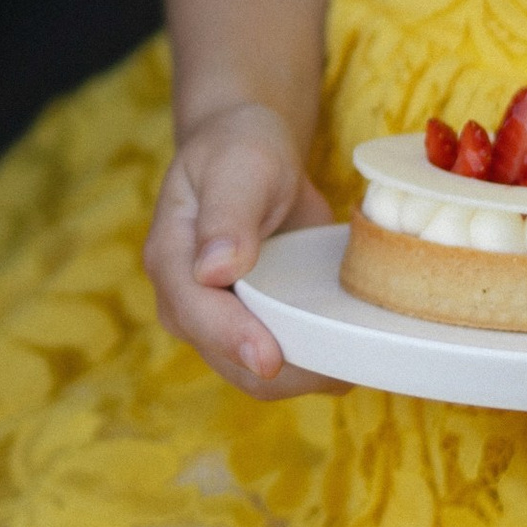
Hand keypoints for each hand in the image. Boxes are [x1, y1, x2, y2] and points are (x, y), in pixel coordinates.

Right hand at [144, 100, 338, 397]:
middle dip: (284, 372)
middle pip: (230, 362)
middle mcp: (187, 303)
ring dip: (308, 376)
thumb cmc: (241, 149)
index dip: (233, 338)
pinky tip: (354, 350)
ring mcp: (220, 322)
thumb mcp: (239, 165)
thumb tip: (213, 272)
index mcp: (169, 259)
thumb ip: (227, 214)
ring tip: (357, 360)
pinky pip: (284, 365)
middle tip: (344, 365)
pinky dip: (318, 365)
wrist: (252, 154)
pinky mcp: (254, 328)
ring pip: (259, 377)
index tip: (271, 358)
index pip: (195, 312)